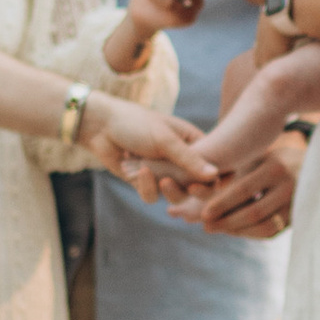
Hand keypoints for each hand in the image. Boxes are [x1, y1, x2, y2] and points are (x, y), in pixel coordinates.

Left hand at [83, 96, 219, 196]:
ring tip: (153, 173)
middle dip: (191, 188)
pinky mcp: (145, 183)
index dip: (218, 178)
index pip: (213, 166)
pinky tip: (134, 170)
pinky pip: (152, 196)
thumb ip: (189, 159)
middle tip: (191, 188)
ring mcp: (162, 173)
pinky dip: (145, 186)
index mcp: (193, 144)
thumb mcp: (165, 139)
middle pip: (197, 187)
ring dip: (166, 188)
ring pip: (175, 195)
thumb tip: (215, 175)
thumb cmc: (136, 123)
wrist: (101, 126)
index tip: (218, 184)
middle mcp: (180, 161)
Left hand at [189, 133, 301, 236]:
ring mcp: (297, 204)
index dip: (221, 204)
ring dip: (238, 231)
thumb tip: (192, 190)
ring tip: (218, 228)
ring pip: (264, 226)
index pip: (244, 189)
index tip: (203, 214)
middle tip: (206, 226)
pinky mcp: (299, 218)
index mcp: (275, 166)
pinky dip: (251, 233)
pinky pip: (272, 232)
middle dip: (227, 222)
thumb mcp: (258, 158)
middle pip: (253, 212)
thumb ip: (232, 174)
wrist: (317, 166)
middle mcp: (289, 186)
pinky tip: (236, 230)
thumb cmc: (275, 160)